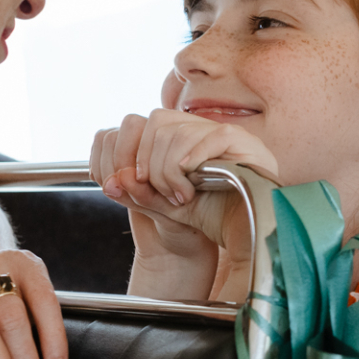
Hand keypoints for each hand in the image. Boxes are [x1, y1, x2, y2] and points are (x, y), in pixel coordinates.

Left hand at [89, 110, 275, 300]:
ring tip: (183, 196)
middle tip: (165, 193)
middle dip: (151, 163)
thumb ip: (138, 192)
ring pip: (180, 132)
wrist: (243, 236)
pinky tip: (193, 182)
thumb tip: (111, 182)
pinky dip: (195, 158)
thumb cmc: (207, 217)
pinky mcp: (246, 143)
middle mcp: (203, 128)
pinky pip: (214, 136)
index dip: (131, 150)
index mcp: (183, 137)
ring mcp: (226, 133)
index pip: (145, 122)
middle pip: (158, 123)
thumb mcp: (164, 205)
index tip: (134, 181)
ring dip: (172, 170)